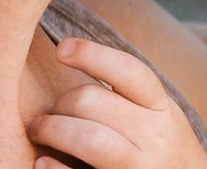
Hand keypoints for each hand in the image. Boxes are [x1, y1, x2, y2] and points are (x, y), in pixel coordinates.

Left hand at [30, 37, 206, 168]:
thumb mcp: (162, 119)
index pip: (128, 71)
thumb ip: (131, 98)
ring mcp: (141, 167)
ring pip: (88, 138)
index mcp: (163, 108)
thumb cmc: (167, 154)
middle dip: (59, 103)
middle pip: (92, 101)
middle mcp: (156, 136)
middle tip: (47, 114)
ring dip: (51, 130)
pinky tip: (42, 163)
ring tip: (40, 132)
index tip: (61, 48)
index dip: (92, 54)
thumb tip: (71, 57)